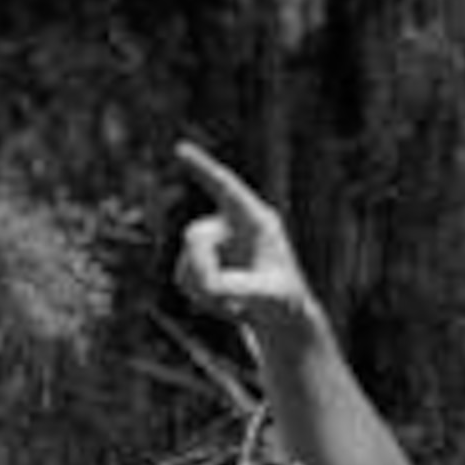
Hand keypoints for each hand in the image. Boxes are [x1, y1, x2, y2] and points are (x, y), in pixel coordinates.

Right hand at [173, 143, 316, 328]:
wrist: (279, 316)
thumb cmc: (283, 301)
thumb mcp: (267, 296)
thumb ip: (238, 287)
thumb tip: (208, 284)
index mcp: (256, 221)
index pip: (226, 188)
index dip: (202, 168)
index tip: (180, 149)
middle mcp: (232, 227)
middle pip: (195, 236)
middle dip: (200, 267)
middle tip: (216, 294)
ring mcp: (215, 245)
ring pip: (187, 262)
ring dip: (203, 290)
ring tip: (234, 309)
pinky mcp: (203, 265)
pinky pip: (184, 278)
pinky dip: (200, 297)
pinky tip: (225, 308)